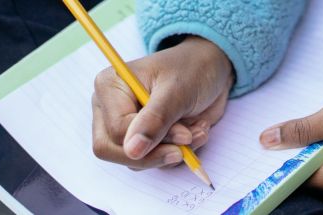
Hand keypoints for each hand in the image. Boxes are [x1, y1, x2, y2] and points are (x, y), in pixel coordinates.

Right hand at [92, 36, 232, 169]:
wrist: (212, 69)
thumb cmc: (192, 69)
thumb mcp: (177, 90)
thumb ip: (155, 120)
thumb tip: (132, 150)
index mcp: (110, 87)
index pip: (116, 130)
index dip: (149, 139)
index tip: (184, 134)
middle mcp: (110, 109)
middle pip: (113, 151)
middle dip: (155, 153)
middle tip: (187, 143)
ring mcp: (125, 126)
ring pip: (136, 161)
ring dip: (173, 151)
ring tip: (197, 130)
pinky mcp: (143, 140)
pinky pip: (154, 162)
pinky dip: (179, 153)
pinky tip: (195, 132)